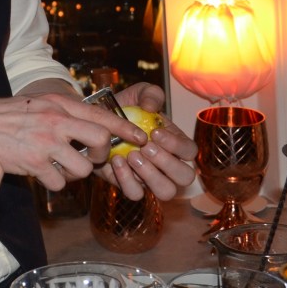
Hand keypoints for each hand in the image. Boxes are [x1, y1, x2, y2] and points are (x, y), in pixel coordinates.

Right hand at [0, 91, 139, 188]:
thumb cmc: (8, 116)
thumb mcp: (39, 104)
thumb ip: (64, 113)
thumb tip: (93, 128)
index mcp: (58, 104)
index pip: (102, 115)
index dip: (125, 129)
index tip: (141, 138)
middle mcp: (54, 121)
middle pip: (99, 141)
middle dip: (101, 154)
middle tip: (90, 157)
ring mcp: (44, 143)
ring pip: (82, 168)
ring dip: (75, 172)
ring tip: (58, 165)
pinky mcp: (32, 163)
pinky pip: (59, 182)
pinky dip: (54, 182)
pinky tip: (41, 172)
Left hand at [90, 82, 196, 200]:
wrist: (96, 121)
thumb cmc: (123, 109)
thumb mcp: (137, 94)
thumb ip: (150, 94)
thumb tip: (151, 107)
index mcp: (174, 143)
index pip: (190, 152)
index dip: (176, 145)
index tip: (155, 133)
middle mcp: (166, 165)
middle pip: (185, 178)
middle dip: (167, 164)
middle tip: (145, 148)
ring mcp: (149, 178)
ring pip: (165, 192)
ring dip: (150, 176)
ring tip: (131, 156)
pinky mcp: (129, 185)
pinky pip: (135, 193)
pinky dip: (126, 180)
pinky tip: (115, 161)